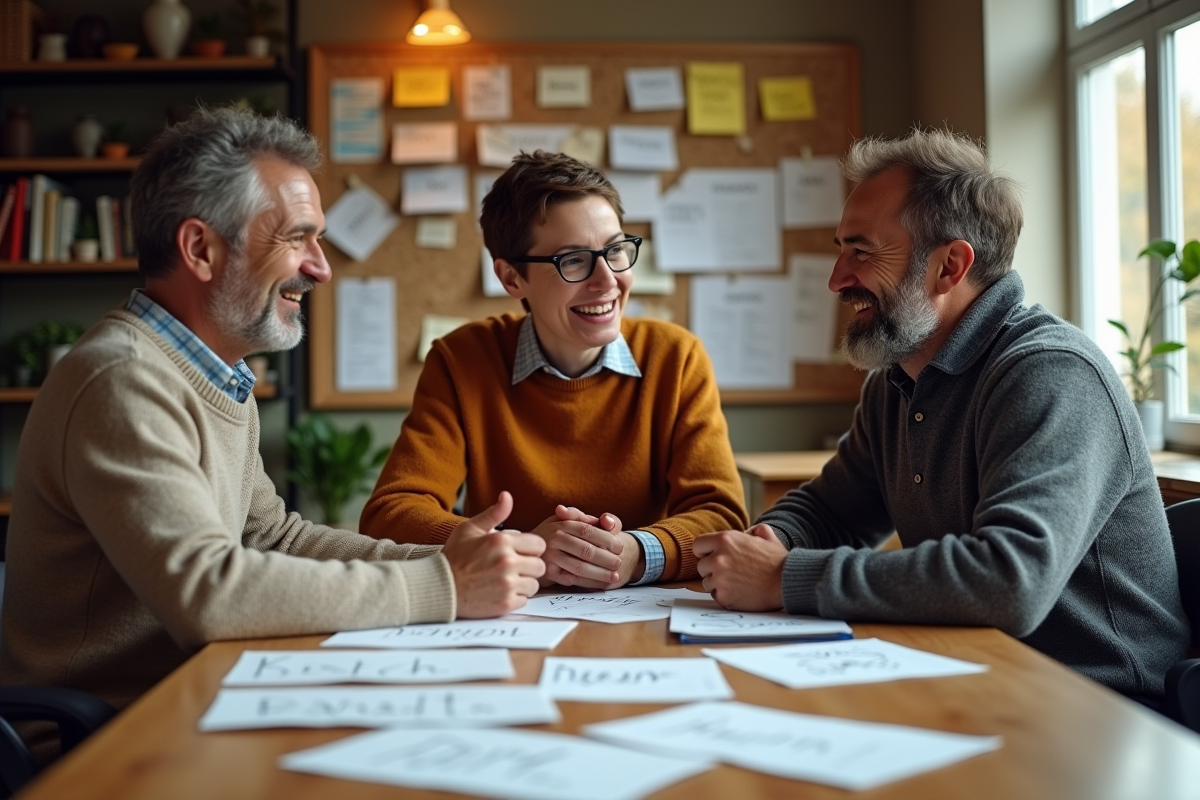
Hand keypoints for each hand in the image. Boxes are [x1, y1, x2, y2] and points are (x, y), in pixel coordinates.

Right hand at [441, 492, 546, 617]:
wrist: (438, 587)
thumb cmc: (454, 557)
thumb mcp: (470, 529)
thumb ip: (493, 513)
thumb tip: (507, 496)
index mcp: (501, 541)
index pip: (539, 545)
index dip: (530, 549)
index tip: (519, 553)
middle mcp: (507, 562)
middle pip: (540, 566)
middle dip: (529, 567)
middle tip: (513, 569)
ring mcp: (507, 584)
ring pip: (534, 584)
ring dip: (523, 584)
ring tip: (505, 581)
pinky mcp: (505, 604)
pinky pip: (524, 600)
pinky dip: (515, 598)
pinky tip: (499, 592)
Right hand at [532, 506, 626, 588]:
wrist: (529, 550)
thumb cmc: (558, 535)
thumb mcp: (570, 521)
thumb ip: (592, 520)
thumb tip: (608, 520)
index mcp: (563, 523)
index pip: (588, 530)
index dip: (606, 539)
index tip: (620, 547)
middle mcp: (554, 538)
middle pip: (586, 550)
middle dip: (606, 559)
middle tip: (619, 563)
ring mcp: (549, 556)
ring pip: (580, 567)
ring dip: (600, 574)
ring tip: (614, 576)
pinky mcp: (547, 573)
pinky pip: (571, 579)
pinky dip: (588, 583)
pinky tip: (600, 584)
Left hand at [693, 523, 786, 611]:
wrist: (787, 582)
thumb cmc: (777, 560)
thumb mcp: (766, 535)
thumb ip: (752, 530)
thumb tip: (747, 533)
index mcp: (725, 540)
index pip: (698, 545)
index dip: (705, 551)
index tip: (713, 556)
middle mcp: (718, 558)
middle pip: (701, 566)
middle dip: (712, 569)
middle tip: (731, 572)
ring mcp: (719, 579)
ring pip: (707, 583)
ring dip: (718, 583)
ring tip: (738, 582)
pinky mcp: (724, 597)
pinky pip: (716, 596)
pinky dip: (725, 595)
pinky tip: (740, 591)